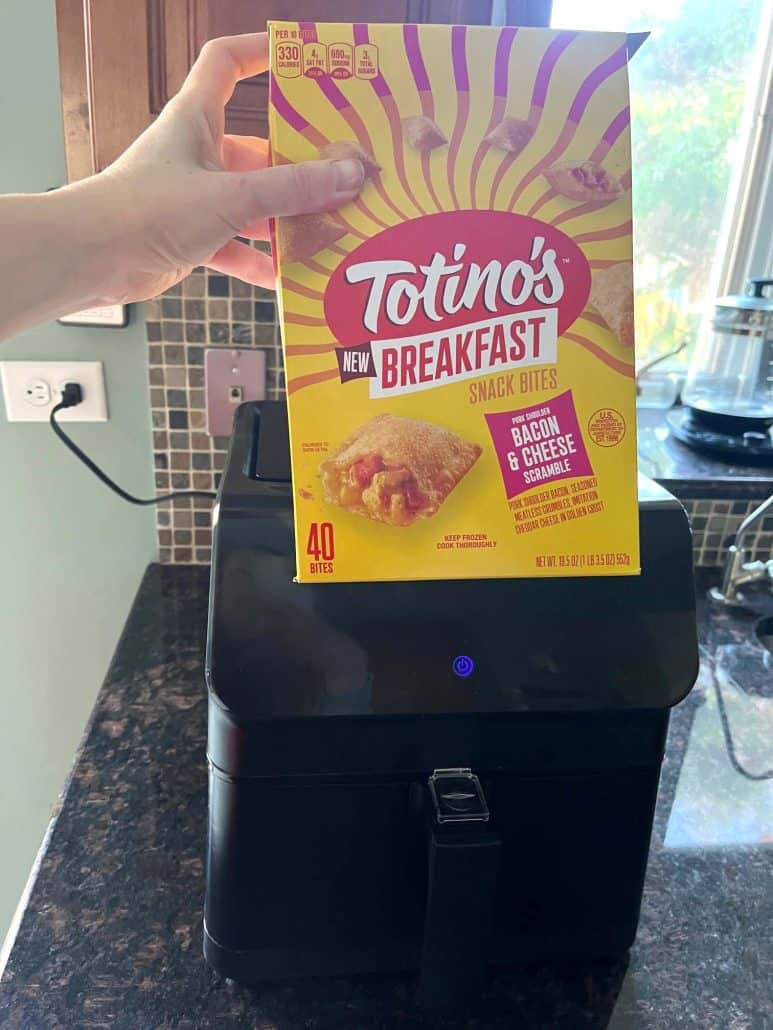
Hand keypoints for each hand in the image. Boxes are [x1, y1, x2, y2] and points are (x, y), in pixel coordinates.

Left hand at [88, 32, 364, 301]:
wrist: (92, 258)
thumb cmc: (148, 209)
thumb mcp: (232, 195)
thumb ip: (292, 188)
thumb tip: (349, 174)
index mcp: (197, 119)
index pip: (227, 64)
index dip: (260, 54)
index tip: (300, 62)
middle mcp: (197, 153)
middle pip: (258, 149)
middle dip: (298, 167)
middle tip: (341, 178)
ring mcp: (194, 197)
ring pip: (251, 203)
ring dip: (285, 220)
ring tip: (326, 231)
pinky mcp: (190, 238)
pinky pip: (235, 246)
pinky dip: (259, 261)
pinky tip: (286, 278)